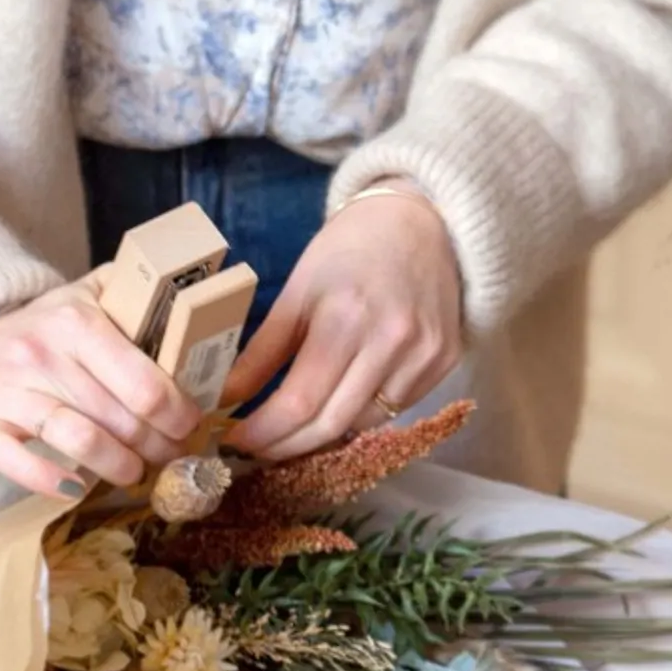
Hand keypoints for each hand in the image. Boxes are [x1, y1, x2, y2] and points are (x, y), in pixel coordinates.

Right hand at [0, 280, 201, 498]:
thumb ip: (129, 294)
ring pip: (82, 442)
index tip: (190, 425)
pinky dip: (54, 483)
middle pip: (122, 418)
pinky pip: (22, 464)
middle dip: (158, 446)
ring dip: (120, 467)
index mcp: (76, 322)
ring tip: (135, 472)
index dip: (178, 413)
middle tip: (171, 455)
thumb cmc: (35, 333)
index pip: (145, 382)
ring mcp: (8, 393)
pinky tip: (78, 489)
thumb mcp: (79, 299)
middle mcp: (41, 355)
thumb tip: (190, 300)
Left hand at [224, 187, 463, 460]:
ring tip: (294, 427)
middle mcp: (392, 342)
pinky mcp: (445, 363)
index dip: (264, 432)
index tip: (235, 442)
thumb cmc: (351, 249)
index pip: (299, 402)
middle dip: (286, 446)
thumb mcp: (298, 290)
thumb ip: (262, 351)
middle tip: (256, 449)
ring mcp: (425, 356)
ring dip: (324, 432)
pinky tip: (340, 401)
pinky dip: (361, 413)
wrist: (423, 221)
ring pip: (364, 423)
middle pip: (331, 424)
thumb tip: (225, 400)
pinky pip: (396, 409)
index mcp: (346, 318)